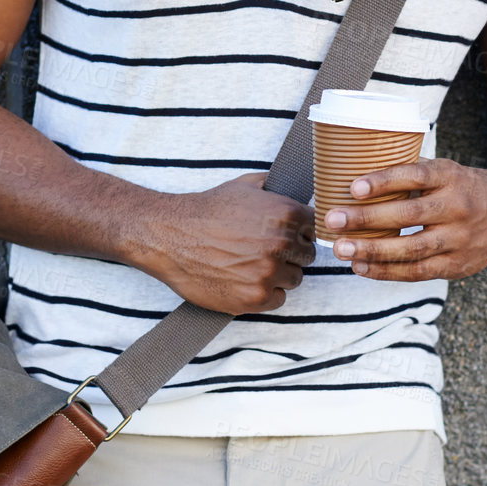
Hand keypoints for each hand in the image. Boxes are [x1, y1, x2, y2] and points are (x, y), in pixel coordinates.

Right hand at [141, 173, 315, 313]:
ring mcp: (269, 272)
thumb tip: (296, 188)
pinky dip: (265, 293)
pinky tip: (246, 279)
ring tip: (252, 264)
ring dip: (279, 275)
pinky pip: (278, 299)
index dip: (299, 232)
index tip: (284, 235)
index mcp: (286, 214)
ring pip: (294, 279)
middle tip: (264, 251)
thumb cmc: (208, 210)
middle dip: (290, 254)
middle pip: (306, 257)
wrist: (172, 236)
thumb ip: (277, 188)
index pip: (315, 229)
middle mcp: (281, 244)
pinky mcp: (256, 297)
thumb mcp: (246, 186)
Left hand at [325, 158, 486, 281]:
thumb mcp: (444, 170)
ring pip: (412, 249)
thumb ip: (409, 172)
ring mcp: (460, 239)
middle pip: (409, 216)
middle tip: (332, 220)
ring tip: (341, 249)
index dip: (384, 181)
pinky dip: (386, 271)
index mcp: (451, 176)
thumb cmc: (462, 187)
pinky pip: (418, 272)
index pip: (415, 176)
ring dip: (372, 250)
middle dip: (366, 219)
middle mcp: (458, 207)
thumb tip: (356, 172)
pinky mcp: (458, 265)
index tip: (354, 187)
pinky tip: (361, 266)